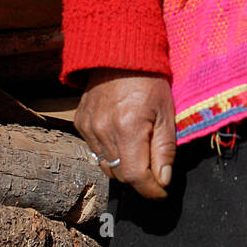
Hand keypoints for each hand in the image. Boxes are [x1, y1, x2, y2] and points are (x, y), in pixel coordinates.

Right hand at [74, 69, 175, 199]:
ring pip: (106, 165)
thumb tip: (164, 181)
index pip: (135, 176)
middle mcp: (103, 131)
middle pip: (120, 175)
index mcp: (128, 128)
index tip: (162, 193)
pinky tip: (121, 138)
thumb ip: (165, 149)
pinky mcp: (80, 123)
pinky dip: (109, 152)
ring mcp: (88, 128)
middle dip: (139, 178)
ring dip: (124, 166)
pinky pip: (95, 151)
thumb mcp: (166, 112)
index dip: (151, 190)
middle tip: (155, 170)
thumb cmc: (149, 80)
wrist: (120, 53)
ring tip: (139, 151)